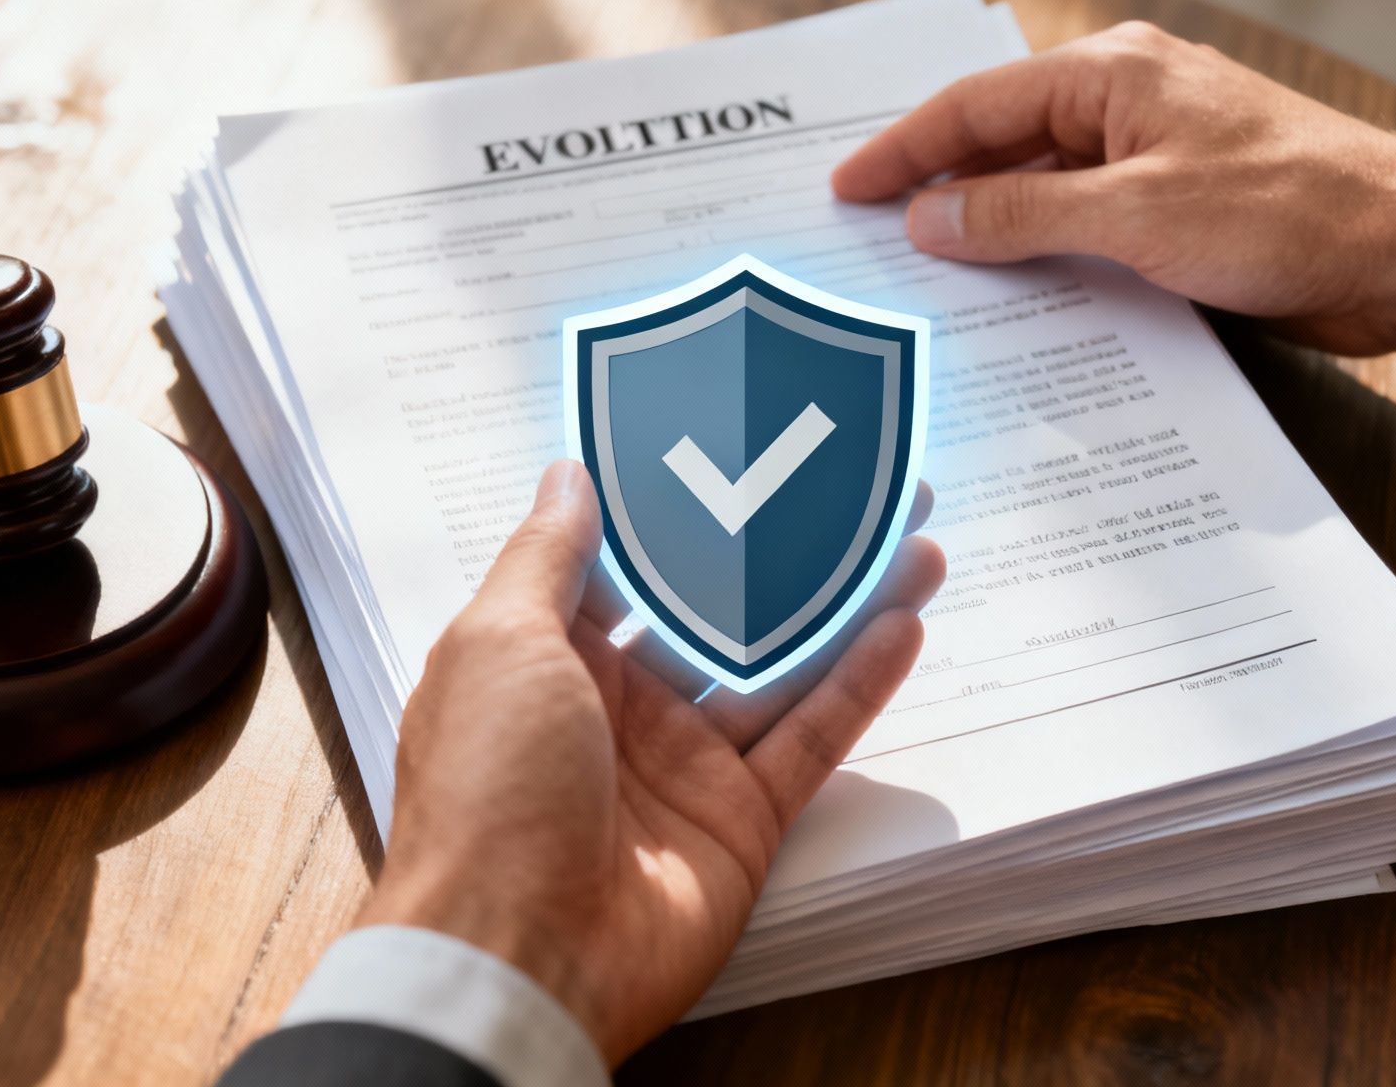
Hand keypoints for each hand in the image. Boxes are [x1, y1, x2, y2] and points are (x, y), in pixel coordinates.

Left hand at [357, 460, 946, 1063]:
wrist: (516, 956)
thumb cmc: (486, 792)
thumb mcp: (497, 643)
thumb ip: (547, 556)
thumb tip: (569, 473)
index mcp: (544, 656)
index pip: (623, 564)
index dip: (678, 506)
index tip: (735, 441)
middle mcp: (616, 705)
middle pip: (718, 610)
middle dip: (783, 550)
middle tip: (851, 484)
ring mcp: (683, 763)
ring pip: (780, 667)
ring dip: (843, 604)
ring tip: (909, 537)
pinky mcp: (740, 821)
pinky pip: (808, 741)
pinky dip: (857, 686)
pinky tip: (903, 621)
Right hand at [832, 22, 1395, 357]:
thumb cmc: (1286, 211)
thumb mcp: (1132, 216)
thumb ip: (1019, 217)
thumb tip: (929, 219)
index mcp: (1112, 76)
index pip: (975, 106)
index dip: (902, 151)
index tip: (846, 191)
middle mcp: (1127, 103)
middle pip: (1002, 142)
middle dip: (935, 188)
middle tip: (866, 235)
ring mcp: (1154, 154)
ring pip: (1042, 187)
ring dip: (989, 229)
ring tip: (923, 275)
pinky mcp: (1178, 206)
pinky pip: (1084, 223)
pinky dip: (1041, 252)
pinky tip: (1009, 294)